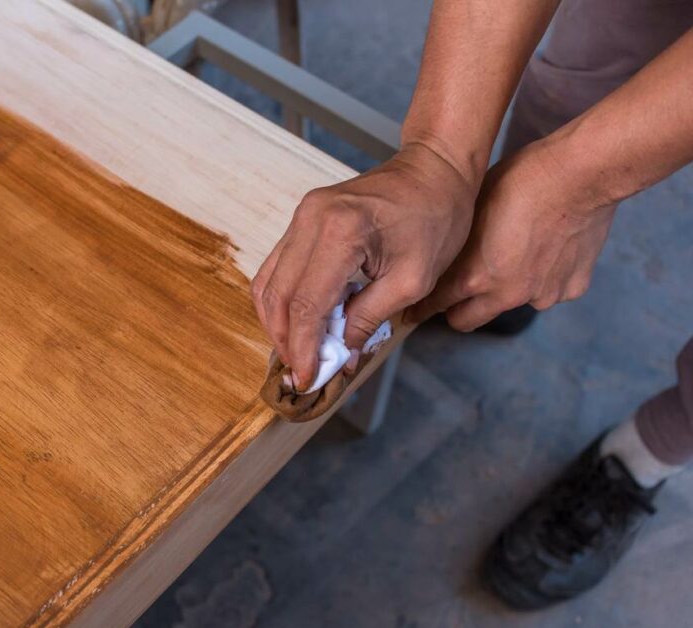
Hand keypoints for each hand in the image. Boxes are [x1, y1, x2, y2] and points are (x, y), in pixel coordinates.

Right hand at [251, 142, 476, 391]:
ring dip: (278, 323)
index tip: (308, 380)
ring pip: (268, 283)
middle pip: (277, 296)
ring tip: (297, 353)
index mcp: (341, 232)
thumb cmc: (436, 218)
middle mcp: (311, 220)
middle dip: (285, 341)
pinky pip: (278, 267)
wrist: (434, 169)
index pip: (306, 304)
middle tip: (300, 373)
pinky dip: (283, 301)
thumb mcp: (413, 279)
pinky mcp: (302, 218)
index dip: (303, 348)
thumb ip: (371, 318)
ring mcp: (302, 215)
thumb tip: (342, 354)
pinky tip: (299, 323)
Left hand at [409, 139, 615, 330]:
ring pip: (510, 304)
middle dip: (456, 310)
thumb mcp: (471, 210)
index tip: (413, 311)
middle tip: (455, 293)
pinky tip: (548, 248)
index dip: (421, 307)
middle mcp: (506, 295)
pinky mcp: (572, 289)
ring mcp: (542, 295)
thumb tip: (440, 257)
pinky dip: (545, 278)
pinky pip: (549, 290)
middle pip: (466, 320)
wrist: (579, 174)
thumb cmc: (520, 180)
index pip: (434, 306)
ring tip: (514, 253)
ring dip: (505, 290)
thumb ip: (457, 245)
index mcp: (474, 276)